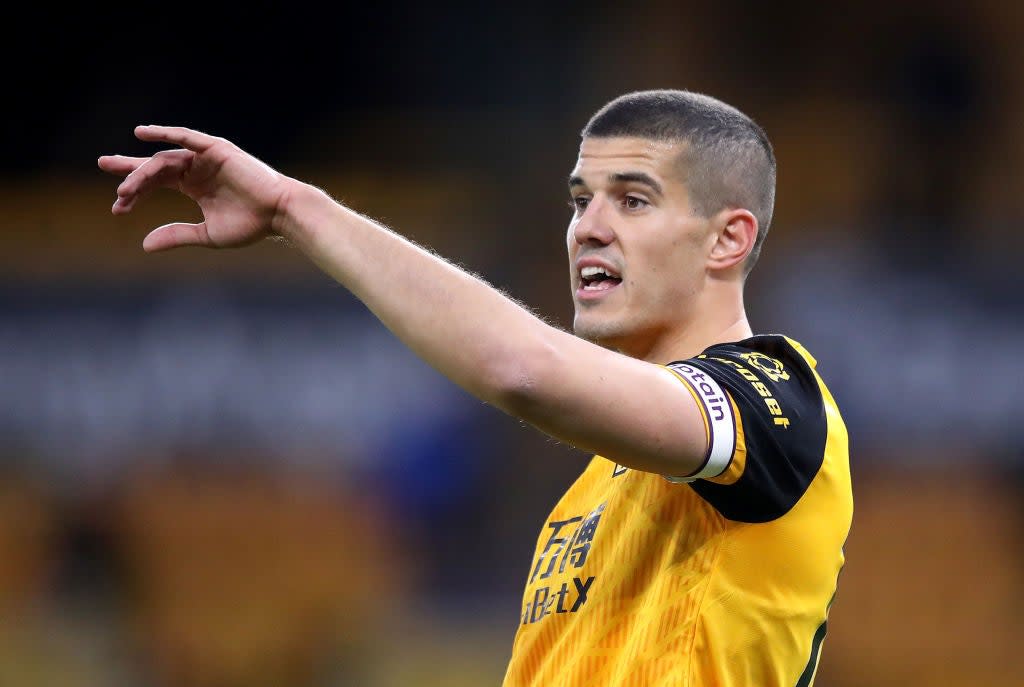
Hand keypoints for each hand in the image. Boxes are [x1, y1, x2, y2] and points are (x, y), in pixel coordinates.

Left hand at [98, 125, 293, 251]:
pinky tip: (142, 134)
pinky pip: (187, 138)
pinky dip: (166, 133)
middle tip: (103, 165)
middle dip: (130, 169)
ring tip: (126, 185)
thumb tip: (144, 245)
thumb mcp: (207, 234)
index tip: (117, 208)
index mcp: (195, 186)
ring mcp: (206, 158)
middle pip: (156, 166)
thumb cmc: (250, 225)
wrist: (279, 214)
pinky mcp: (217, 149)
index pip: (157, 183)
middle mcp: (197, 169)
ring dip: (144, 171)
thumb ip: (177, 235)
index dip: (136, 193)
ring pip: (166, 159)